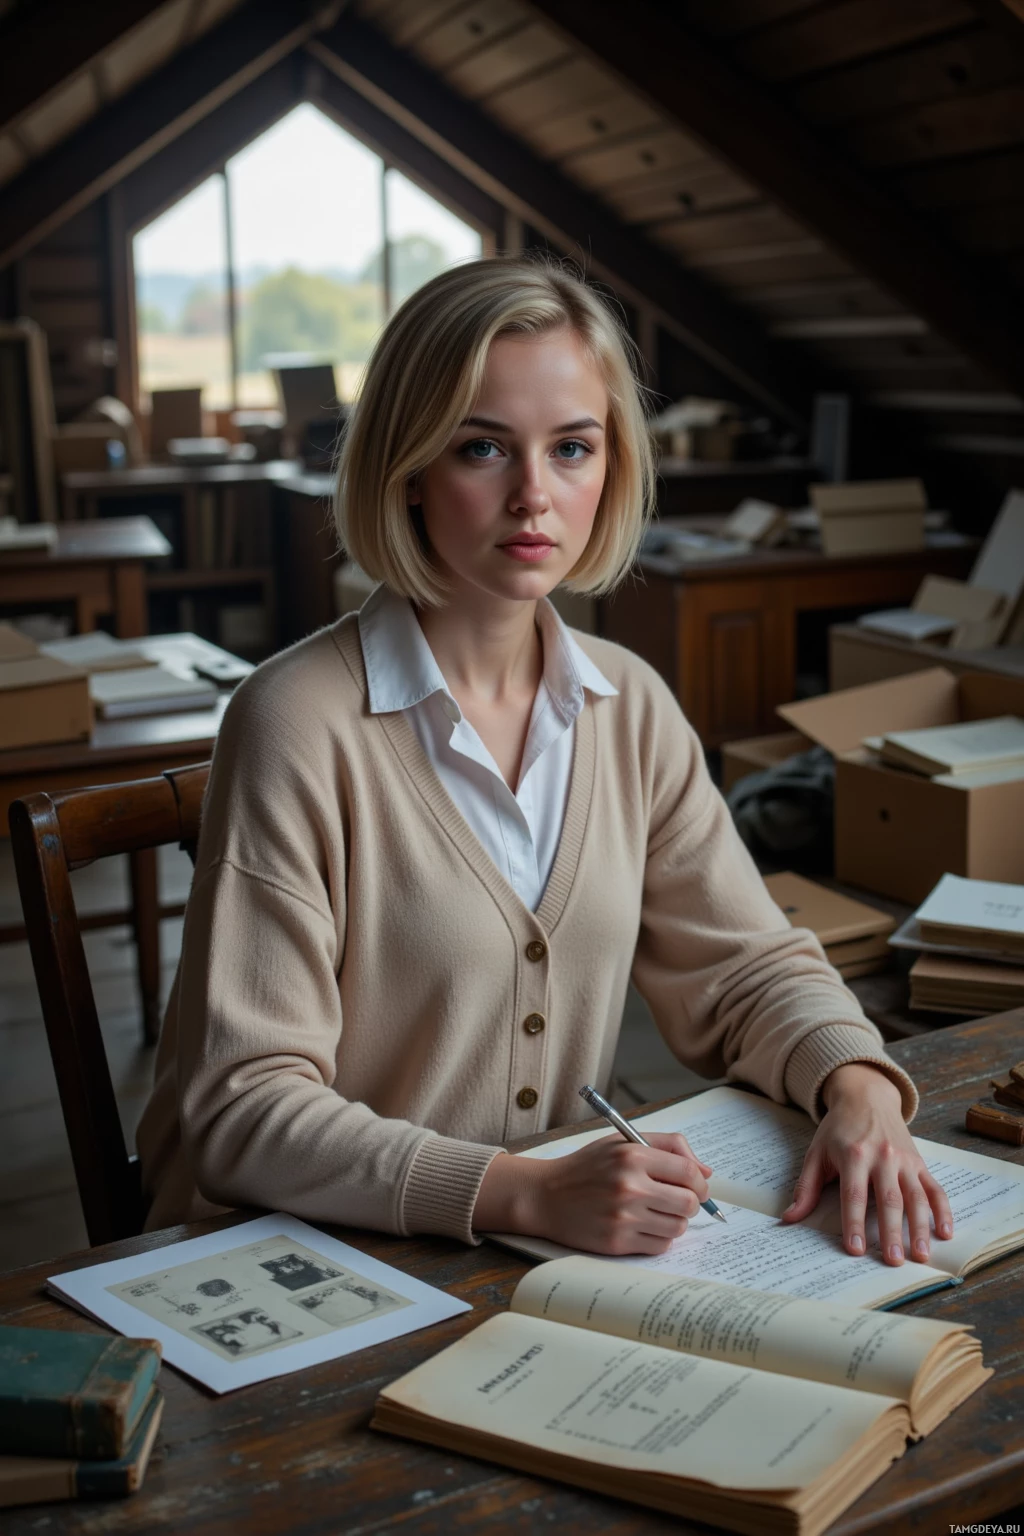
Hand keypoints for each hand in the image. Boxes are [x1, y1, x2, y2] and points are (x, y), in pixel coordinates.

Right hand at [473, 1132, 711, 1255]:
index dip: (700, 1182)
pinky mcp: (617, 1242)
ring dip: (674, 1222)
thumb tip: (705, 1171)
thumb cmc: (586, 1167)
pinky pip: (659, 1246)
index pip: (688, 1173)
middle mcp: (629, 1186)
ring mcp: (623, 1217)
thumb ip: (667, 1146)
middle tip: (679, 1201)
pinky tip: (642, 1226)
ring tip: (657, 1213)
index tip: (698, 1186)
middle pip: (689, 1203)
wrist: (545, 1195)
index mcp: (632, 1155)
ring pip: (678, 1227)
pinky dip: (658, 1238)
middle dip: (691, 1203)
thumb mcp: (622, 1142)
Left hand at [782, 1063, 953, 1264]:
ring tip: (920, 1255)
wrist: (866, 1097)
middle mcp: (883, 1157)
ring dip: (920, 1227)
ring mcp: (904, 1160)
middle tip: (893, 1261)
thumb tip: (790, 1218)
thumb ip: (806, 1187)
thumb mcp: (816, 1153)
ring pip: (916, 1197)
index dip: (854, 1223)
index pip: (854, 1195)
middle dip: (891, 1232)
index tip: (855, 1249)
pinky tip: (945, 1232)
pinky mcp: (919, 1163)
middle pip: (889, 1199)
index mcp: (854, 1155)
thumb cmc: (838, 1129)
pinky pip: (935, 1188)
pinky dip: (943, 1211)